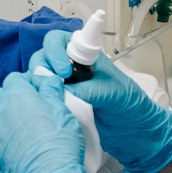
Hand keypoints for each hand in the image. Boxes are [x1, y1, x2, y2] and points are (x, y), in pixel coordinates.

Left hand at [0, 70, 90, 172]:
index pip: (15, 78)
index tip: (44, 90)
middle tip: (37, 105)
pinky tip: (25, 140)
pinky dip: (9, 132)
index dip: (30, 81)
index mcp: (16, 96)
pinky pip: (0, 133)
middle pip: (3, 94)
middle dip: (17, 95)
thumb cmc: (59, 142)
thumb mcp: (62, 110)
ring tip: (32, 123)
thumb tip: (48, 80)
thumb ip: (51, 90)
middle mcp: (0, 110)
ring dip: (12, 113)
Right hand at [32, 30, 171, 172]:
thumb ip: (90, 89)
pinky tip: (46, 105)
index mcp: (85, 56)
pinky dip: (37, 97)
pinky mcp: (57, 102)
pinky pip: (40, 94)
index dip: (55, 50)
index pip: (59, 40)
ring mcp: (62, 85)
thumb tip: (64, 90)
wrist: (133, 132)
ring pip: (38, 75)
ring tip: (50, 96)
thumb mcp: (113, 93)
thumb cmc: (129, 105)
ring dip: (38, 82)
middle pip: (43, 56)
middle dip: (44, 66)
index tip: (65, 70)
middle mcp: (69, 67)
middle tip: (55, 84)